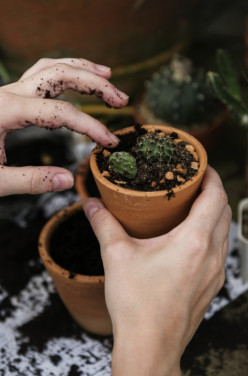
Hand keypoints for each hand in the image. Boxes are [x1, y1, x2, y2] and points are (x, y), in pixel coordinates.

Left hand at [0, 58, 127, 195]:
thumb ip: (31, 181)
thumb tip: (68, 180)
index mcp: (5, 111)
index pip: (61, 113)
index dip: (91, 127)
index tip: (109, 143)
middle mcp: (8, 93)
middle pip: (60, 74)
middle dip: (95, 84)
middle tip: (121, 99)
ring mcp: (7, 91)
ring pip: (49, 66)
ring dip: (81, 68)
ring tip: (107, 73)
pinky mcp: (7, 96)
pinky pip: (39, 75)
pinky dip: (62, 74)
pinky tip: (74, 81)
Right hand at [83, 166, 231, 375]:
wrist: (150, 347)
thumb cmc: (137, 305)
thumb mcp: (116, 256)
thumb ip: (103, 224)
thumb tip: (91, 205)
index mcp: (194, 241)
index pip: (216, 196)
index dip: (211, 176)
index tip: (201, 166)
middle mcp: (212, 255)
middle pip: (224, 211)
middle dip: (213, 191)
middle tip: (193, 183)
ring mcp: (215, 273)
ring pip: (225, 231)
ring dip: (214, 213)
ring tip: (192, 206)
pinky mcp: (212, 286)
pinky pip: (220, 250)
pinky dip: (212, 234)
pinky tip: (191, 238)